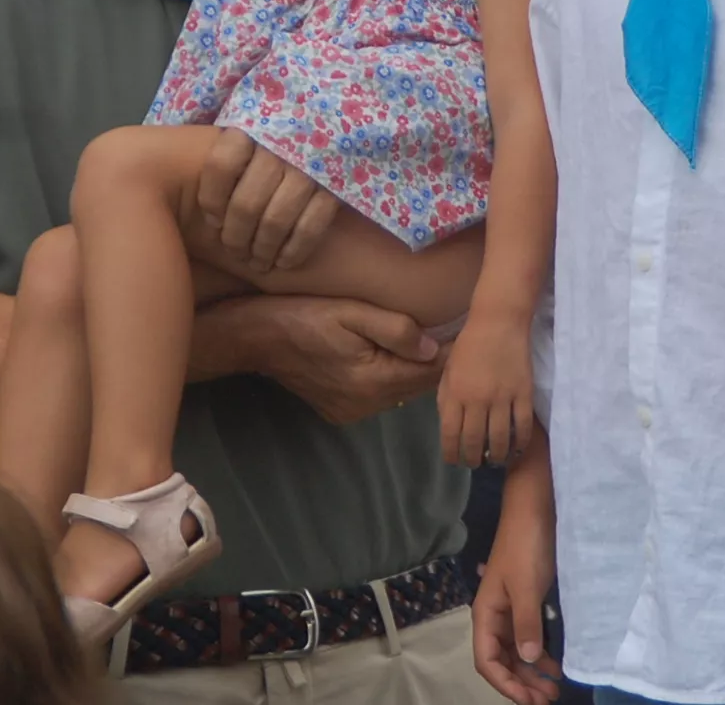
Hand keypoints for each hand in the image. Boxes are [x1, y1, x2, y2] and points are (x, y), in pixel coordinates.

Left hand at [197, 128, 340, 273]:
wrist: (333, 124)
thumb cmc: (272, 140)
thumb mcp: (246, 135)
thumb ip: (222, 160)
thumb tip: (191, 202)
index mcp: (252, 127)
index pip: (221, 166)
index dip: (212, 200)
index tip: (213, 221)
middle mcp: (279, 144)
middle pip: (246, 202)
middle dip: (236, 237)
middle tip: (234, 251)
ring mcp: (309, 166)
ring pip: (276, 220)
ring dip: (262, 249)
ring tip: (256, 261)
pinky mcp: (335, 186)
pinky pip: (311, 227)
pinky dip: (295, 250)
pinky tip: (283, 261)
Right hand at [226, 295, 443, 424]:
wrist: (257, 337)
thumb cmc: (306, 315)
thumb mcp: (353, 312)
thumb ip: (396, 329)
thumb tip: (433, 348)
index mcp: (374, 381)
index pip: (429, 372)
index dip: (451, 351)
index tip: (467, 332)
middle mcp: (367, 405)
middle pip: (417, 385)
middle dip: (436, 362)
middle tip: (455, 334)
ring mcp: (352, 412)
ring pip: (400, 392)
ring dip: (413, 371)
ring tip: (429, 343)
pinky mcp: (340, 412)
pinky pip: (380, 396)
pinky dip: (391, 378)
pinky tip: (393, 357)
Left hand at [438, 308, 534, 467]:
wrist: (498, 321)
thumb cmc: (470, 345)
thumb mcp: (448, 370)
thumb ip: (446, 399)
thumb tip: (449, 428)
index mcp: (455, 393)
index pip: (450, 435)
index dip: (451, 454)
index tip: (455, 461)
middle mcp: (477, 400)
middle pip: (475, 443)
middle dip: (473, 460)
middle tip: (476, 463)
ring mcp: (502, 398)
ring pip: (500, 440)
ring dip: (497, 457)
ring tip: (495, 460)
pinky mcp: (524, 394)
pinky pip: (523, 427)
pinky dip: (519, 442)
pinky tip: (516, 448)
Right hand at [472, 509, 561, 704]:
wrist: (534, 508)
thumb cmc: (526, 546)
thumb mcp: (527, 587)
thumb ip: (526, 625)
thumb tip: (528, 661)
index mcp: (486, 614)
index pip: (487, 661)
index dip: (505, 684)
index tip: (529, 700)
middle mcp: (494, 616)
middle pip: (501, 661)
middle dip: (521, 683)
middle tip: (547, 699)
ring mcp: (510, 609)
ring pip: (515, 651)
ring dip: (530, 672)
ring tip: (553, 689)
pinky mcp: (526, 601)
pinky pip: (528, 637)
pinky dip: (538, 654)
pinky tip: (554, 664)